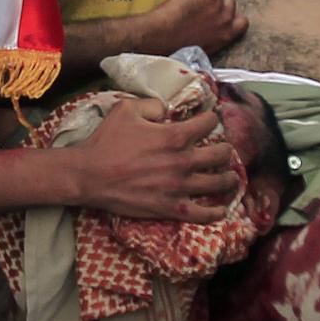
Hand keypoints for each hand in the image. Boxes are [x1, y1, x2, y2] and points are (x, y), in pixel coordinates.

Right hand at [71, 97, 238, 221]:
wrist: (89, 175)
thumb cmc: (107, 140)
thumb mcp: (127, 109)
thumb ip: (154, 105)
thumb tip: (167, 110)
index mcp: (176, 136)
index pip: (209, 122)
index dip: (211, 118)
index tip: (210, 119)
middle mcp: (184, 161)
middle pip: (222, 153)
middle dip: (225, 149)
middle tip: (223, 150)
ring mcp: (180, 187)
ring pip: (219, 183)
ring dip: (228, 178)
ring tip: (230, 177)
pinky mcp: (171, 209)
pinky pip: (203, 215)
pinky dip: (216, 212)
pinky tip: (222, 208)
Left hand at [152, 0, 247, 55]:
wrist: (161, 36)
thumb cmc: (174, 45)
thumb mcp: (202, 47)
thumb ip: (212, 36)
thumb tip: (208, 28)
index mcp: (226, 35)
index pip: (242, 22)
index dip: (232, 15)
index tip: (219, 15)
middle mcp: (226, 18)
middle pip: (229, 2)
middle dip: (217, 2)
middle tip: (199, 5)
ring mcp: (218, 3)